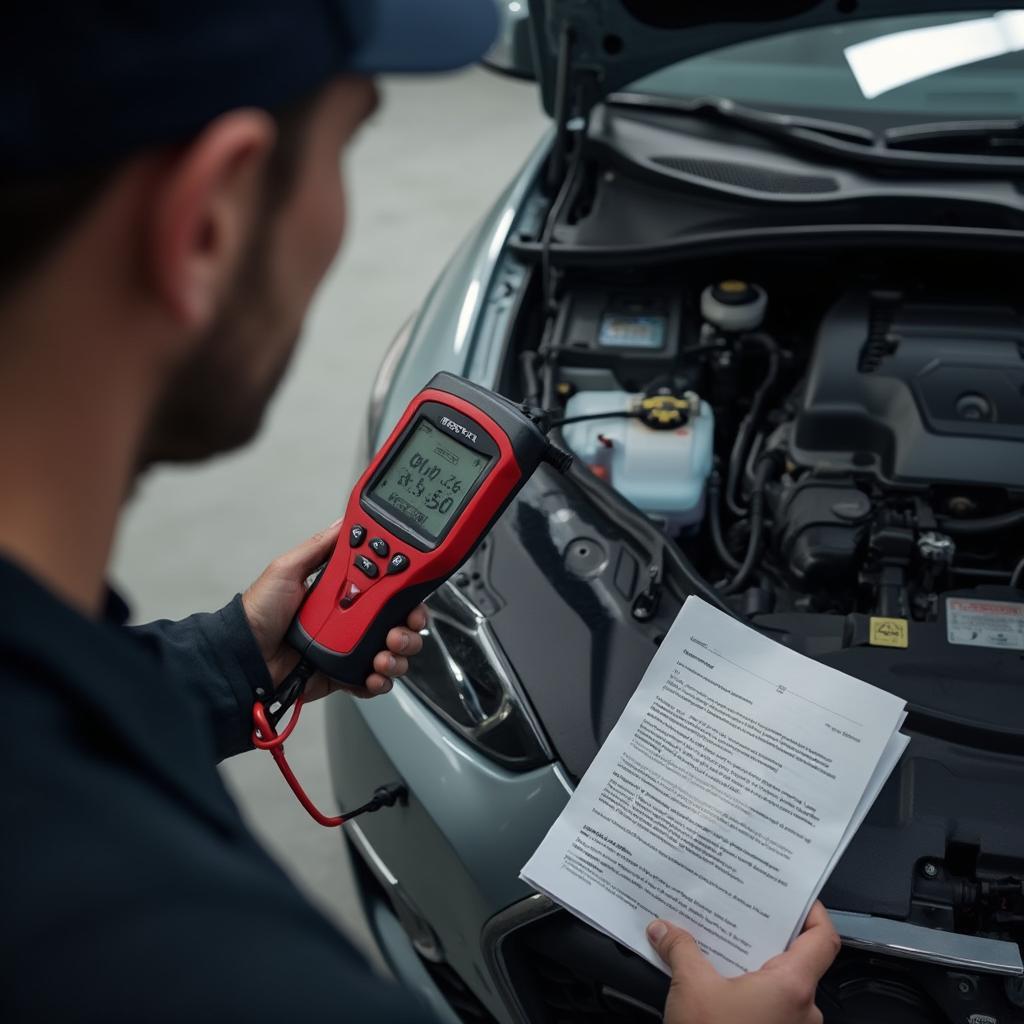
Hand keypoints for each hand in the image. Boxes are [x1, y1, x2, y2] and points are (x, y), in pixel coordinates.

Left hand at [242, 520, 425, 699]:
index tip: (412, 591)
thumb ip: (319, 546)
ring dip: (399, 654)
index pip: (388, 587)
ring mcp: (352, 648)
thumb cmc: (259, 612)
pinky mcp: (346, 674)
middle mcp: (353, 619)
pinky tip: (372, 675)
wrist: (244, 656)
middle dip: (411, 626)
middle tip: (401, 627)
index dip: (406, 590)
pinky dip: (381, 680)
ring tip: (382, 656)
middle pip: (401, 621)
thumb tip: (344, 521)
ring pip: (395, 652)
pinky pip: (376, 680)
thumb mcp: (287, 568)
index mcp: (344, 592)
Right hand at [647, 902, 839, 1023]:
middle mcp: (802, 1009)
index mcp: (792, 985)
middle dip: (767, 933)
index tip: (793, 895)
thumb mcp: (691, 987)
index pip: (823, 939)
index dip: (813, 911)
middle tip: (743, 910)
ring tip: (723, 943)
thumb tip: (662, 929)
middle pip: (798, 958)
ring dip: (755, 963)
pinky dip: (749, 988)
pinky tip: (719, 979)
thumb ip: (681, 949)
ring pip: (781, 983)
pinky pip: (769, 1005)